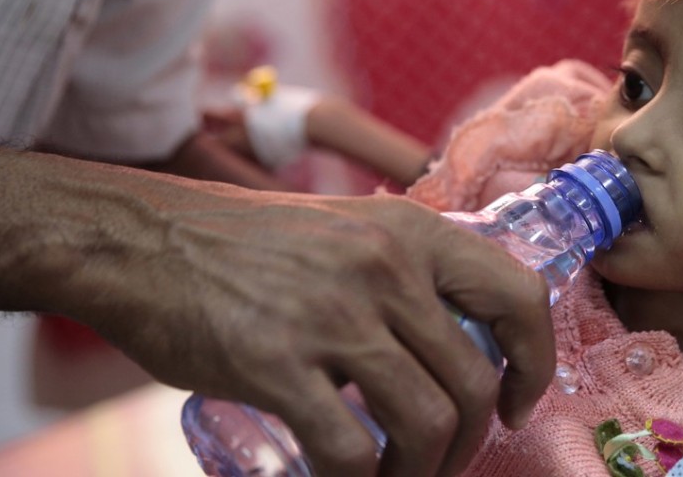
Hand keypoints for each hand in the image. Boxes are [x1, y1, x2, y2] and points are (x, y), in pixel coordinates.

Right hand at [7, 155, 554, 476]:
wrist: (147, 240)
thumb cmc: (249, 244)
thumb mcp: (349, 230)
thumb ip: (405, 273)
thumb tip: (454, 338)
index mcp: (411, 232)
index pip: (518, 295)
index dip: (535, 360)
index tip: (515, 400)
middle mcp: (384, 266)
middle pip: (473, 380)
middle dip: (469, 440)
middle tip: (441, 458)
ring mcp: (333, 314)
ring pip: (427, 421)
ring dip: (422, 469)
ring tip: (398, 475)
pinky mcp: (278, 362)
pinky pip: (351, 450)